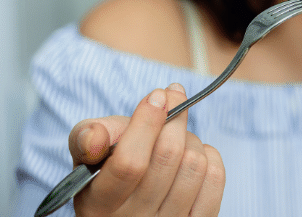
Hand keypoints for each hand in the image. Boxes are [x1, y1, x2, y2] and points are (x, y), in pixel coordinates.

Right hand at [69, 84, 224, 215]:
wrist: (129, 203)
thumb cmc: (108, 170)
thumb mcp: (87, 154)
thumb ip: (87, 137)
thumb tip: (96, 137)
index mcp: (99, 205)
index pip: (129, 163)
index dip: (147, 123)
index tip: (157, 96)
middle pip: (168, 157)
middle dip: (174, 119)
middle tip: (171, 101)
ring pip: (195, 164)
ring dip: (190, 138)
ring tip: (176, 135)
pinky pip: (215, 178)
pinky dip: (209, 155)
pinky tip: (192, 154)